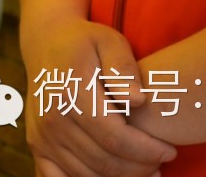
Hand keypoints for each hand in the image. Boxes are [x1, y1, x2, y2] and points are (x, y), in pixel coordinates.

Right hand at [24, 19, 175, 176]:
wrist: (46, 42)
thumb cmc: (85, 42)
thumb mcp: (109, 41)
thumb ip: (123, 68)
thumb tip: (138, 99)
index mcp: (71, 92)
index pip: (116, 138)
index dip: (147, 151)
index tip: (170, 151)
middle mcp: (52, 118)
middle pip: (104, 162)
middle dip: (139, 169)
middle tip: (160, 164)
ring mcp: (41, 134)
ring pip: (87, 174)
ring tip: (144, 170)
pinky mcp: (36, 145)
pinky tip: (110, 175)